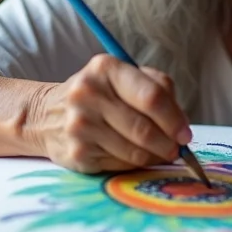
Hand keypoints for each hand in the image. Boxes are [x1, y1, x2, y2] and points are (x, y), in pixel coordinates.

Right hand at [27, 54, 191, 173]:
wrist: (45, 115)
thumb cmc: (100, 94)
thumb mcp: (125, 77)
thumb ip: (158, 89)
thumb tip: (181, 124)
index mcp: (106, 68)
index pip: (151, 96)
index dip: (174, 118)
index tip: (186, 133)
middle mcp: (88, 94)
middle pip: (144, 128)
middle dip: (168, 143)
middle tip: (178, 149)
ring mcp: (80, 125)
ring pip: (135, 151)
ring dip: (154, 156)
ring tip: (160, 153)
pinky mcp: (77, 153)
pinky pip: (120, 164)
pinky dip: (135, 163)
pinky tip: (134, 156)